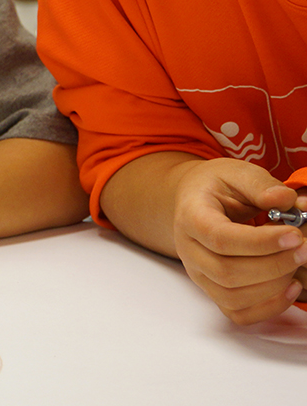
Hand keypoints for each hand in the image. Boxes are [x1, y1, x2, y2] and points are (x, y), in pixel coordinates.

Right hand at [172, 158, 306, 324]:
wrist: (195, 200)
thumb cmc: (216, 186)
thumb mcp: (235, 172)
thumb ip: (259, 184)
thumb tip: (283, 201)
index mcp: (190, 216)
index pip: (219, 238)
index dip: (259, 243)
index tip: (294, 235)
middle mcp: (189, 250)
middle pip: (227, 272)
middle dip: (274, 265)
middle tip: (304, 248)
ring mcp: (199, 274)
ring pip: (233, 296)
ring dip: (274, 285)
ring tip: (296, 261)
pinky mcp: (213, 290)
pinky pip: (238, 312)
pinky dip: (269, 307)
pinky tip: (290, 285)